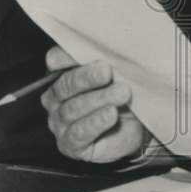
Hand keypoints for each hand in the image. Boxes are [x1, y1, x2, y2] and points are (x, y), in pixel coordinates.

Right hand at [40, 47, 145, 162]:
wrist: (134, 127)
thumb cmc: (120, 94)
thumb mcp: (116, 74)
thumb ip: (105, 61)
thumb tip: (105, 47)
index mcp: (62, 73)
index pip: (56, 60)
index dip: (68, 55)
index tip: (88, 50)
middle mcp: (55, 98)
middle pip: (65, 85)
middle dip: (87, 77)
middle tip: (107, 71)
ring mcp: (59, 122)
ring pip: (72, 109)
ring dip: (99, 99)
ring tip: (122, 93)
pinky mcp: (69, 144)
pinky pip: (79, 132)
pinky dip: (96, 122)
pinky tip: (111, 114)